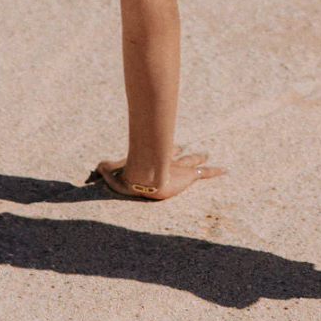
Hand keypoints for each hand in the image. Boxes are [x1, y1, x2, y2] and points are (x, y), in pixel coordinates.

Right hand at [91, 146, 225, 199]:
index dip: (168, 149)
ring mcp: (179, 167)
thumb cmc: (128, 174)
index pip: (162, 151)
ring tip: (206, 154)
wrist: (143, 176)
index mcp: (153, 158)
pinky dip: (215, 171)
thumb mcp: (112, 171)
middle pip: (178, 154)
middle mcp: (168, 159)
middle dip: (184, 152)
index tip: (175, 144)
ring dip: (199, 158)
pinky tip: (225, 170)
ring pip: (192, 161)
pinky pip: (205, 173)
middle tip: (192, 149)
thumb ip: (105, 169)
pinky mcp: (189, 176)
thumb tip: (96, 167)